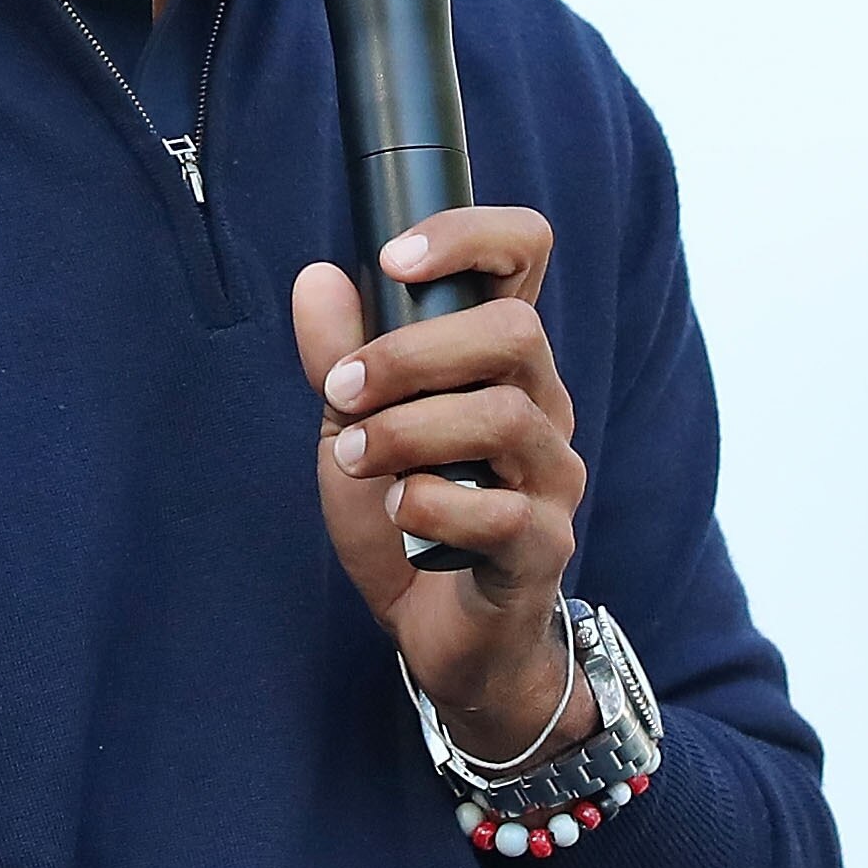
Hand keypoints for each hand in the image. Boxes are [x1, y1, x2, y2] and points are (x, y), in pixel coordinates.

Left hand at [291, 209, 585, 759]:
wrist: (435, 631)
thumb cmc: (406, 514)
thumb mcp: (354, 426)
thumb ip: (338, 356)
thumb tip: (317, 278)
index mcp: (500, 359)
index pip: (526, 253)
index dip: (470, 236)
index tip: (395, 260)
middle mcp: (541, 404)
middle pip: (516, 331)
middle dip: (413, 354)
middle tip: (343, 390)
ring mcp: (550, 476)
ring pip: (506, 417)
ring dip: (408, 432)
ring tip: (353, 460)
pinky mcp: (542, 546)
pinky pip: (500, 513)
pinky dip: (430, 508)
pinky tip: (396, 514)